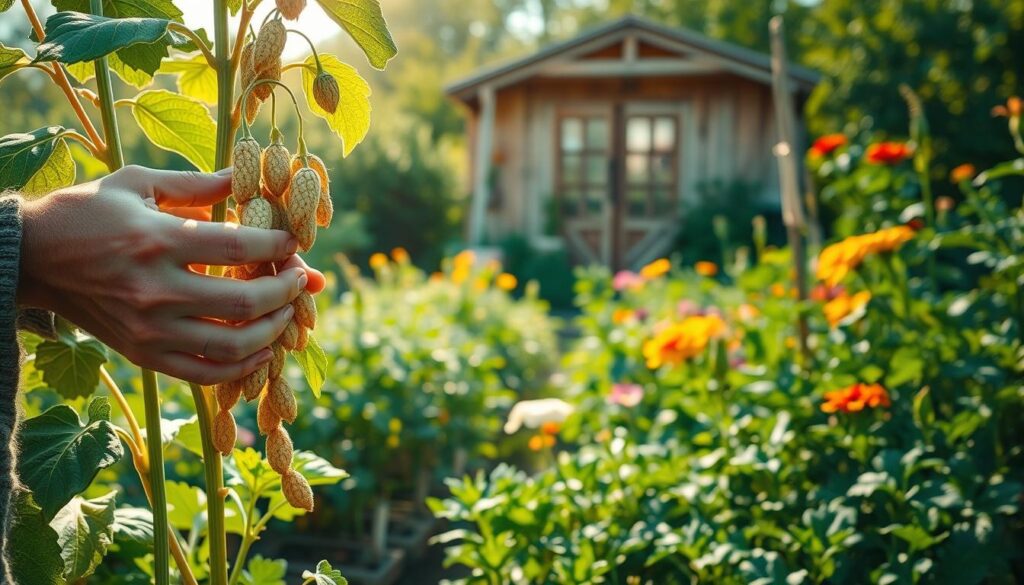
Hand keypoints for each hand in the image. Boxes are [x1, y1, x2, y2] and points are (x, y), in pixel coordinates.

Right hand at [18, 165, 324, 384]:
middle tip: (300, 278)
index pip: (240, 245)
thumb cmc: (86, 213)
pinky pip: (206, 373)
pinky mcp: (143, 355)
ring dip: (273, 331)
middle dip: (287, 290)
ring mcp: (150, 329)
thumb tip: (247, 175)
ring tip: (287, 313)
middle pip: (246, 301)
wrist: (30, 258)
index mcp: (158, 240)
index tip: (294, 242)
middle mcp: (156, 290)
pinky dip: (242, 367)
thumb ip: (197, 185)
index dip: (279, 245)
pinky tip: (262, 350)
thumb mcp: (137, 183)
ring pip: (233, 345)